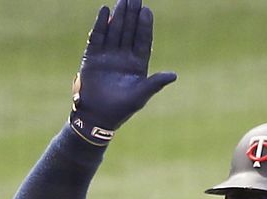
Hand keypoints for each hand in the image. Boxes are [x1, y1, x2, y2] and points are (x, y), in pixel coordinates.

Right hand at [70, 0, 177, 142]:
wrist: (96, 118)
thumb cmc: (121, 109)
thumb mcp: (141, 95)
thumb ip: (155, 83)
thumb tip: (174, 75)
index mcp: (137, 64)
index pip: (142, 40)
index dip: (145, 25)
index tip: (147, 11)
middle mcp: (123, 57)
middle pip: (129, 31)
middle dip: (132, 15)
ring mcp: (107, 56)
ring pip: (114, 31)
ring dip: (119, 16)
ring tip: (123, 0)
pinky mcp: (92, 58)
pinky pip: (97, 37)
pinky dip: (100, 25)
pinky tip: (105, 11)